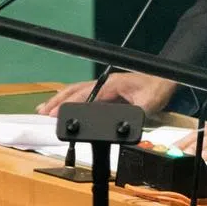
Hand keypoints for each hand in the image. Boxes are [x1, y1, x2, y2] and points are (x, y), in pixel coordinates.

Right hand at [36, 73, 175, 115]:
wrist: (164, 79)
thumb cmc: (157, 89)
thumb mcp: (148, 104)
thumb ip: (134, 114)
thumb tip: (122, 125)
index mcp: (111, 84)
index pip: (85, 95)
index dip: (69, 104)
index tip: (54, 114)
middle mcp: (105, 83)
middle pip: (75, 91)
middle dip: (58, 102)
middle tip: (42, 113)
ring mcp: (104, 86)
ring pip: (77, 91)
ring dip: (60, 99)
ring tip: (44, 109)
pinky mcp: (106, 91)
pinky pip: (84, 93)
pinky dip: (69, 98)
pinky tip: (62, 104)